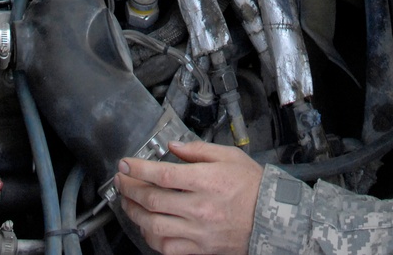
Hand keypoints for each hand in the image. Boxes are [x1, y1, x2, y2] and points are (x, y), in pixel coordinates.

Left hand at [117, 140, 262, 254]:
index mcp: (206, 181)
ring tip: (127, 202)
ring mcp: (198, 231)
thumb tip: (173, 146)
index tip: (125, 164)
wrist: (271, 216)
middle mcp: (199, 208)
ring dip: (134, 214)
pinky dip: (151, 237)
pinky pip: (167, 248)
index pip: (162, 174)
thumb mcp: (228, 156)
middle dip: (130, 189)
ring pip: (154, 226)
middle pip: (152, 200)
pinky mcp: (199, 248)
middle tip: (121, 180)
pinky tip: (146, 226)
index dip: (139, 169)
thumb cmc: (251, 185)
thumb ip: (197, 149)